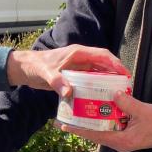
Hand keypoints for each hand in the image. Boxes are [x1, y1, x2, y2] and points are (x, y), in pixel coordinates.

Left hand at [6, 45, 128, 96]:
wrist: (25, 69)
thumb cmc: (36, 66)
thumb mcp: (46, 73)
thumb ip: (57, 81)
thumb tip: (69, 92)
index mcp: (78, 53)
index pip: (102, 55)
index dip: (115, 63)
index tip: (125, 74)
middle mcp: (81, 59)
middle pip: (104, 64)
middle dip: (116, 74)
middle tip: (126, 87)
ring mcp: (78, 67)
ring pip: (98, 73)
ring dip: (108, 81)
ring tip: (118, 94)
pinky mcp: (74, 76)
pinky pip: (90, 80)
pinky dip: (97, 87)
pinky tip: (101, 98)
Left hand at [56, 91, 151, 151]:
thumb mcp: (143, 111)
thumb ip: (128, 103)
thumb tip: (114, 94)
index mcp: (122, 141)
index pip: (96, 136)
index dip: (80, 131)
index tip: (65, 127)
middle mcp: (119, 143)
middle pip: (94, 135)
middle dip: (80, 128)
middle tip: (65, 120)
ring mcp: (121, 139)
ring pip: (100, 132)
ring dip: (89, 124)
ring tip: (75, 115)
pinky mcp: (125, 134)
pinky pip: (108, 128)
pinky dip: (99, 122)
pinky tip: (93, 112)